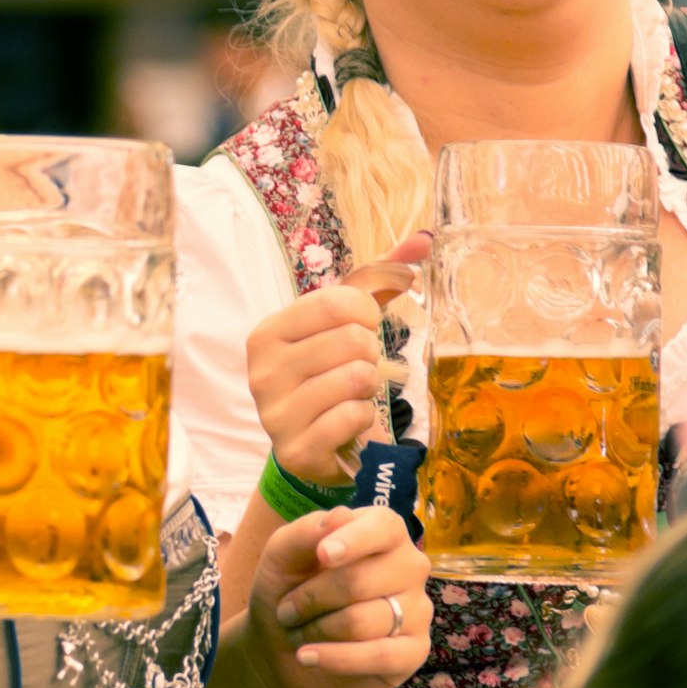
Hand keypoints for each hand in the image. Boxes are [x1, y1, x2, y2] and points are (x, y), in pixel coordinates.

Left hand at [223, 503, 430, 687]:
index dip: (354, 540)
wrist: (282, 644)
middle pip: (360, 582)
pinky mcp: (416, 651)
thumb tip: (340, 516)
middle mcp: (410, 567)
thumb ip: (306, 532)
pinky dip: (336, 658)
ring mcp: (418, 609)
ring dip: (317, 630)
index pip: (383, 528)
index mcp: (384, 533)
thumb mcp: (282, 554)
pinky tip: (307, 657)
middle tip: (286, 610)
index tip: (322, 554)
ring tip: (297, 631)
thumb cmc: (288, 588)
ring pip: (363, 622)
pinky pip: (380, 656)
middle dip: (311, 599)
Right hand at [244, 245, 418, 488]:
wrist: (312, 445)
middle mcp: (262, 371)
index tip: (361, 330)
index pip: (338, 303)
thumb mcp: (345, 325)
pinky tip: (347, 421)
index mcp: (267, 333)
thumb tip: (424, 238)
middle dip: (369, 354)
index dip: (367, 315)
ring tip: (351, 394)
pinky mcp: (296, 449)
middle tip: (356, 368)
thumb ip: (379, 278)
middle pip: (352, 340)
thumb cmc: (328, 374)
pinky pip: (354, 416)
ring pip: (357, 377)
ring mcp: (275, 413)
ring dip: (368, 387)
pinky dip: (363, 417)